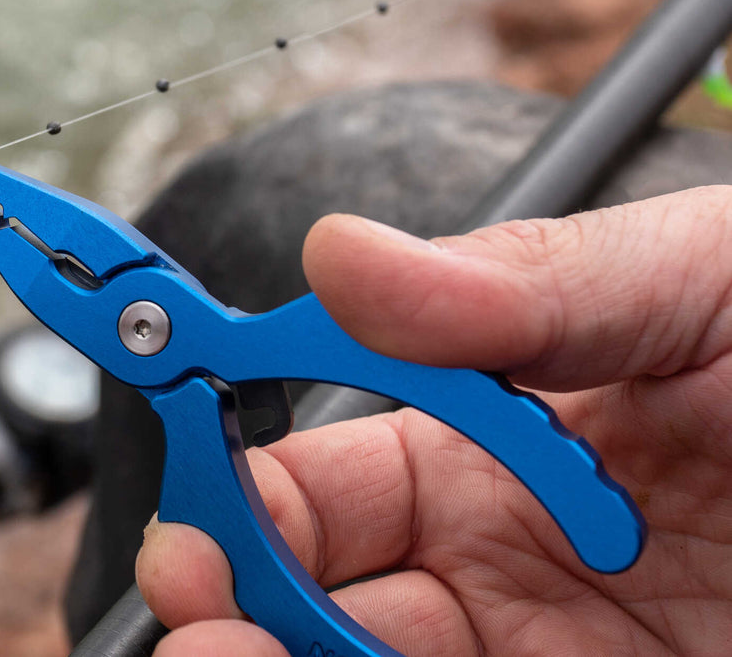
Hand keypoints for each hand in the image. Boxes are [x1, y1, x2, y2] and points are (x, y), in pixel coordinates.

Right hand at [136, 186, 731, 655]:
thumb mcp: (698, 281)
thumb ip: (522, 281)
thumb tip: (337, 255)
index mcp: (491, 447)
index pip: (313, 482)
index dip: (232, 489)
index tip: (191, 505)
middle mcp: (500, 570)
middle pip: (315, 605)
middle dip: (232, 605)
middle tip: (200, 609)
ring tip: (229, 655)